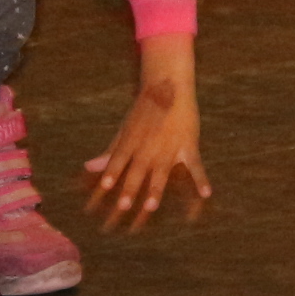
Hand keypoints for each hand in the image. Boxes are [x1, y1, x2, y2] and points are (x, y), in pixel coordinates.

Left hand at [84, 33, 209, 229]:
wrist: (168, 87)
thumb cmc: (144, 110)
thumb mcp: (124, 129)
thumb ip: (110, 152)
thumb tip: (88, 167)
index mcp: (131, 143)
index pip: (117, 163)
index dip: (110, 175)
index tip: (103, 189)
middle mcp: (148, 148)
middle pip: (137, 172)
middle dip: (130, 190)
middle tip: (123, 207)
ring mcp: (169, 148)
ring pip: (161, 173)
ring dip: (155, 190)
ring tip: (151, 207)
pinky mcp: (188, 145)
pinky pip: (195, 166)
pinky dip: (201, 179)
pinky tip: (206, 194)